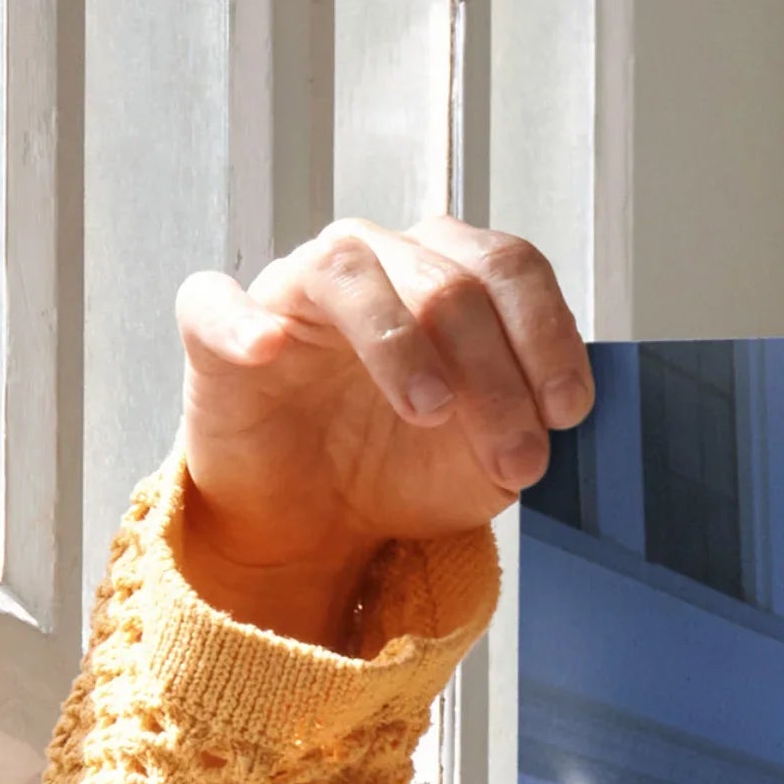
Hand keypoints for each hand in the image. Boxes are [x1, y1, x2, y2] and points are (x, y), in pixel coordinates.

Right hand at [170, 218, 591, 647]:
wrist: (318, 521)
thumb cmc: (404, 467)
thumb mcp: (488, 460)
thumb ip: (526, 425)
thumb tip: (553, 414)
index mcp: (449, 276)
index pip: (509, 268)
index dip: (547, 334)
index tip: (567, 412)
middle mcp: (377, 262)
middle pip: (447, 280)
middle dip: (494, 376)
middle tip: (515, 458)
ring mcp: (296, 289)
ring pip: (349, 272)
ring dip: (400, 344)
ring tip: (430, 412)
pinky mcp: (218, 330)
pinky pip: (216, 302)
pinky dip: (242, 321)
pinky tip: (269, 350)